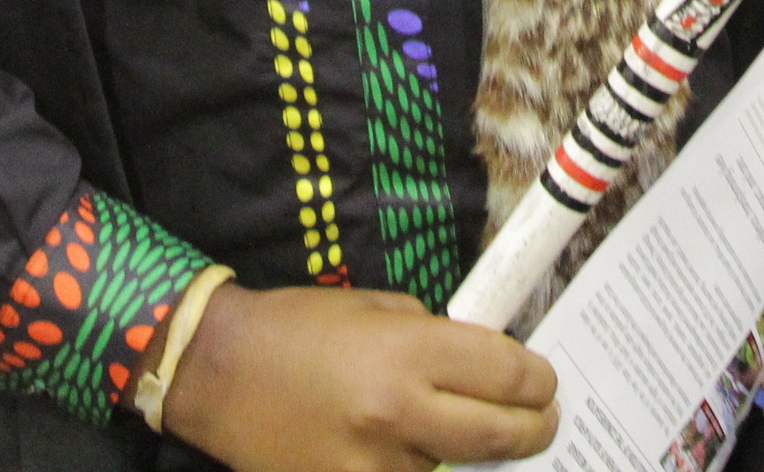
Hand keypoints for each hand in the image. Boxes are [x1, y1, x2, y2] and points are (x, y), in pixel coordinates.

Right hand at [157, 282, 558, 470]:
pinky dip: (424, 467)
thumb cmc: (296, 327)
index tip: (545, 381)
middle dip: (537, 427)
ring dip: (472, 451)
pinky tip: (419, 449)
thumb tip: (485, 362)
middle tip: (545, 420)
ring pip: (458, 466)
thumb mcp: (374, 308)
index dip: (539, 380)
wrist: (218, 374)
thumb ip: (434, 336)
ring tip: (470, 429)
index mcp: (406, 352)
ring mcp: (375, 466)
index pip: (508, 374)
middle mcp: (398, 413)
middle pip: (503, 434)